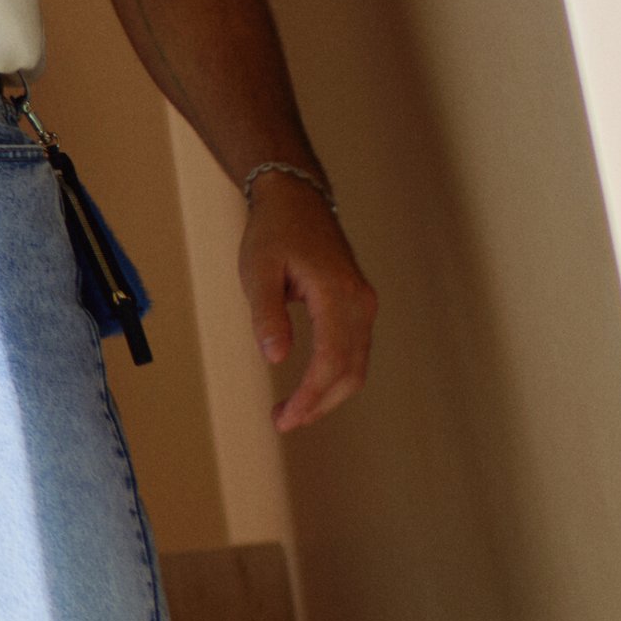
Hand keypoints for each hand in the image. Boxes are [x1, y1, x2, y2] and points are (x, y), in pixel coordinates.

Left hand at [240, 173, 375, 431]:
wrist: (296, 199)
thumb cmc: (274, 232)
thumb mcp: (257, 270)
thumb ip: (267, 315)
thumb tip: (276, 359)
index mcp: (336, 292)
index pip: (331, 359)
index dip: (311, 396)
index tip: (285, 418)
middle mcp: (360, 301)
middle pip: (350, 370)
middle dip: (319, 404)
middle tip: (282, 421)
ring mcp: (363, 304)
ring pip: (356, 366)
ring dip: (327, 395)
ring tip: (289, 412)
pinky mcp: (358, 306)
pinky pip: (354, 352)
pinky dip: (334, 377)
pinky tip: (307, 389)